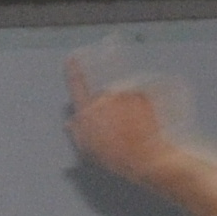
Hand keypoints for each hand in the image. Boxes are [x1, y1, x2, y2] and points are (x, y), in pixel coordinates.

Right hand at [64, 50, 187, 178]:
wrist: (146, 157)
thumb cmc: (117, 157)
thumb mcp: (89, 149)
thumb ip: (78, 132)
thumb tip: (70, 123)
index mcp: (88, 111)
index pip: (77, 86)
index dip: (74, 72)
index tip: (72, 58)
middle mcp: (105, 98)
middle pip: (102, 97)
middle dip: (107, 108)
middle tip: (115, 129)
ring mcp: (124, 95)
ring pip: (121, 98)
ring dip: (123, 109)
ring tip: (130, 130)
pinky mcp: (141, 96)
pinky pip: (137, 99)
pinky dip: (138, 108)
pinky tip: (141, 125)